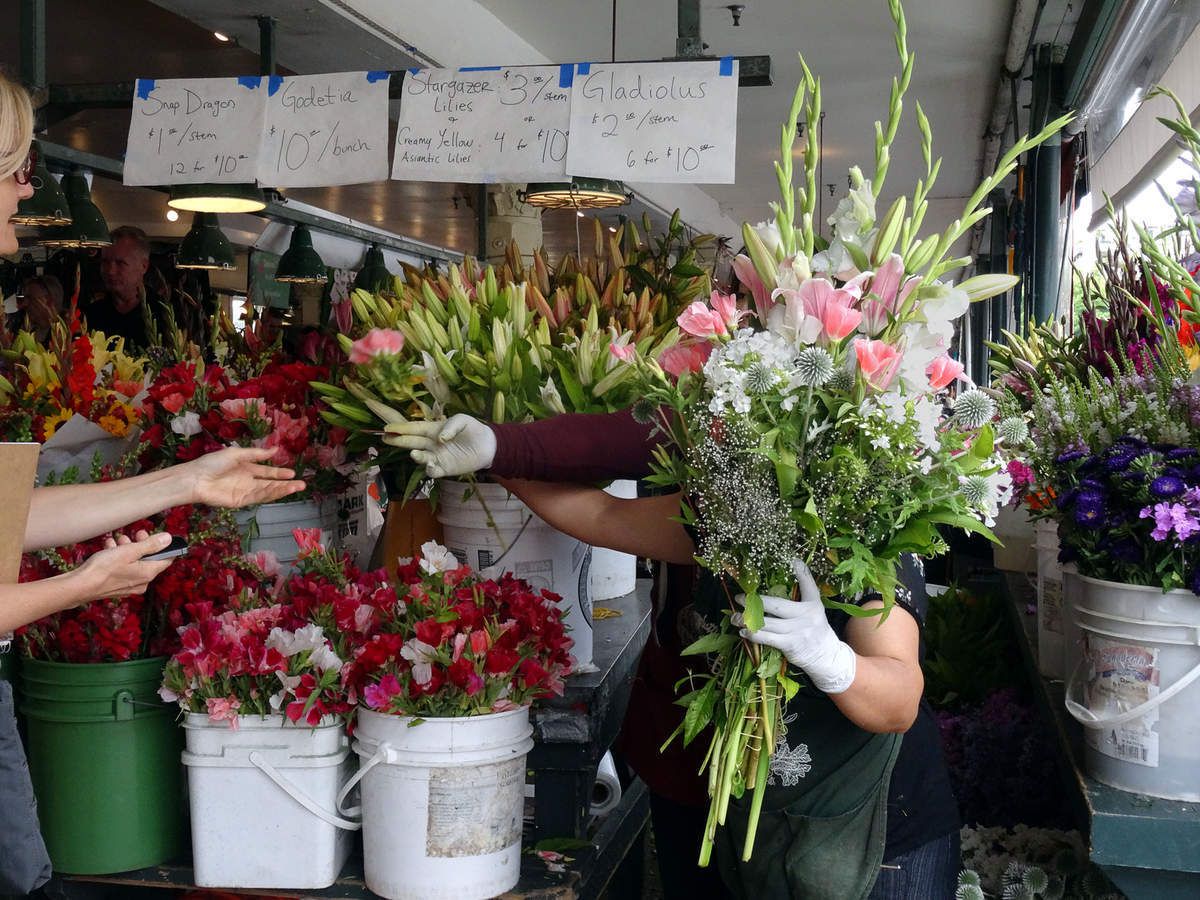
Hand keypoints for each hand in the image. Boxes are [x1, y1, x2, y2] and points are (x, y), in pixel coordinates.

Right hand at [73, 531, 176, 604]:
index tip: (156, 536)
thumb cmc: (104, 568)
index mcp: (148, 574)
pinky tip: (109, 548)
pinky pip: (123, 569)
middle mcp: (141, 582)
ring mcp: (129, 586)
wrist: (80, 586)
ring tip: (118, 540)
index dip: (163, 546)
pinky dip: (118, 558)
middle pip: (148, 559)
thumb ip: (150, 545)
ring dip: (127, 549)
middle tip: (135, 534)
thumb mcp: (129, 551)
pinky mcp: (116, 587)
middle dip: (141, 544)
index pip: (166, 559)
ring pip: (134, 563)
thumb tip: (168, 538)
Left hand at [180, 447, 305, 508]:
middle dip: (286, 484)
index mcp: (246, 468)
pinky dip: (270, 494)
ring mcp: (244, 492)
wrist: (196, 479)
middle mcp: (248, 480)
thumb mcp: (236, 454)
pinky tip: (280, 490)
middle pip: (270, 483)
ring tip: (296, 488)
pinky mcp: (240, 501)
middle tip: (302, 484)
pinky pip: (258, 497)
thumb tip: (276, 449)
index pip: (267, 471)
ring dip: (282, 490)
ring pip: (267, 491)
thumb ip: (256, 454)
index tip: (293, 473)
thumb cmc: (212, 463)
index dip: (280, 472)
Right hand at [383, 415, 496, 477]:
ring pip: (421, 457)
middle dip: (398, 440)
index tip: (387, 428)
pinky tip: (431, 465)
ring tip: (413, 453)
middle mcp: (431, 443)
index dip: (401, 428)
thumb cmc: (473, 430)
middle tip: (385, 438)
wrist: (488, 446)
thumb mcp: (463, 421)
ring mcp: (437, 456)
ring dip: (415, 455)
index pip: (415, 428)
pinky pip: (432, 471)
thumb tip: (440, 438)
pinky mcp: (444, 468)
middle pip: (412, 442)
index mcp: (434, 429)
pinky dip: (430, 469)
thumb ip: (450, 426)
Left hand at [735, 560, 856, 693]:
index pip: (808, 586)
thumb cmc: (814, 630)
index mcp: (813, 604)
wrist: (826, 656)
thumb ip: (803, 595)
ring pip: (767, 623)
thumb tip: (789, 573)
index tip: (793, 559)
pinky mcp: (791, 645)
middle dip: (755, 602)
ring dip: (747, 620)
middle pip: (776, 605)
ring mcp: (798, 631)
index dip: (802, 572)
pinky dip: (752, 634)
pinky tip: (744, 631)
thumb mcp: (814, 610)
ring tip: (735, 617)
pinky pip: (767, 637)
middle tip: (739, 598)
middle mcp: (807, 616)